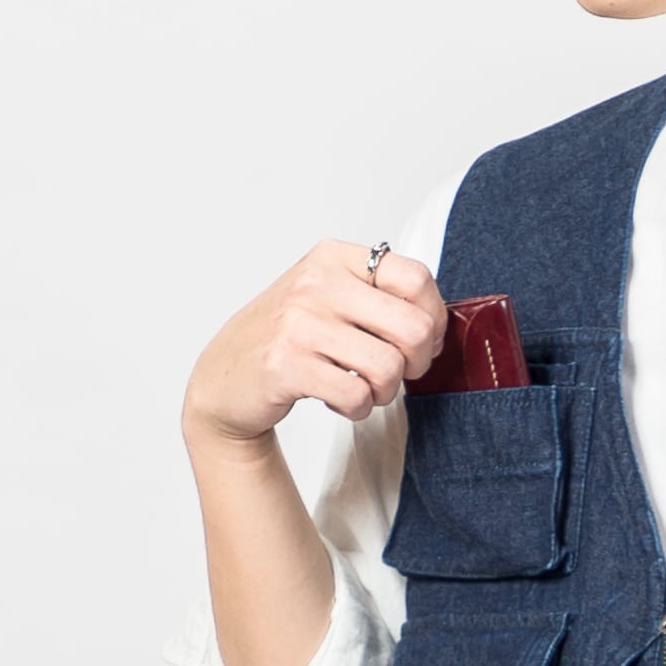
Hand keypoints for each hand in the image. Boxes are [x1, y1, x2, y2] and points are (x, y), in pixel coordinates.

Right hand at [182, 239, 447, 456]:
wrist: (226, 377)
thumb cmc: (290, 339)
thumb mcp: (331, 297)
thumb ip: (380, 297)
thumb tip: (439, 325)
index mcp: (335, 258)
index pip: (417, 279)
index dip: (434, 319)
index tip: (421, 341)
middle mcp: (316, 283)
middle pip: (414, 328)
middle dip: (417, 363)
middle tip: (395, 373)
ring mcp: (298, 323)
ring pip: (389, 368)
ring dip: (384, 392)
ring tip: (361, 388)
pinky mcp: (286, 365)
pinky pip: (357, 395)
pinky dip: (358, 408)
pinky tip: (337, 398)